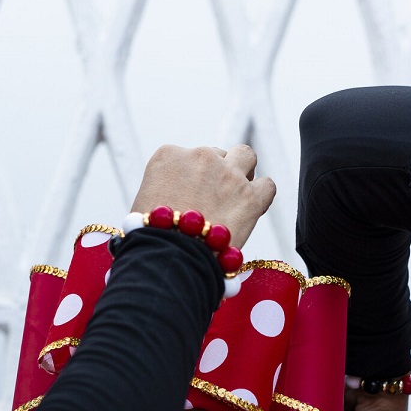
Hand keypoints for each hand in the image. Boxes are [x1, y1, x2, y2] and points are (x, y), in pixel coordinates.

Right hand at [130, 144, 275, 249]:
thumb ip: (162, 193)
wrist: (168, 257)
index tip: (191, 197)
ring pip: (246, 156)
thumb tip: (173, 205)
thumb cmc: (149, 238)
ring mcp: (228, 174)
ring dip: (244, 171)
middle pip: (217, 154)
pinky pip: (267, 185)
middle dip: (217, 174)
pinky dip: (262, 195)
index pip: (188, 157)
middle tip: (214, 199)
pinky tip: (254, 208)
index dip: (192, 179)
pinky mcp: (250, 196)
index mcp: (169, 156)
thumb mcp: (143, 203)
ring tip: (238, 194)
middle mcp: (200, 156)